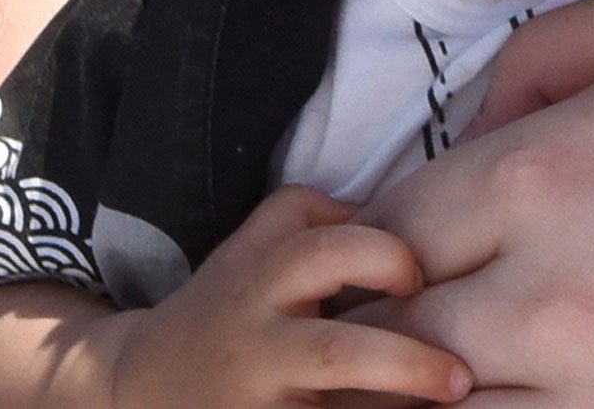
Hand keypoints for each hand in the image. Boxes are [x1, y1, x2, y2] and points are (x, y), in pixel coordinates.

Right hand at [0, 184, 469, 408]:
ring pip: (336, 401)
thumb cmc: (220, 314)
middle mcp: (258, 343)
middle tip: (457, 372)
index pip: (320, 250)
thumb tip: (393, 205)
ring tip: (451, 404)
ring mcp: (260, 399)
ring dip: (397, 401)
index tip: (419, 275)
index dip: (381, 254)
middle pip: (339, 350)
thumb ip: (305, 217)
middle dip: (406, 360)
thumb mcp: (248, 251)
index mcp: (259, 280)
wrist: (137, 387)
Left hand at [343, 0, 593, 405]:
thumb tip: (478, 119)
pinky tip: (534, 396)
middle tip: (418, 315)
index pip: (389, 226)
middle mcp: (553, 299)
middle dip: (392, 326)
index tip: (406, 246)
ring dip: (435, 393)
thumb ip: (553, 51)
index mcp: (546, 178)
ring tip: (461, 367)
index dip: (380, 240)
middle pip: (398, 337)